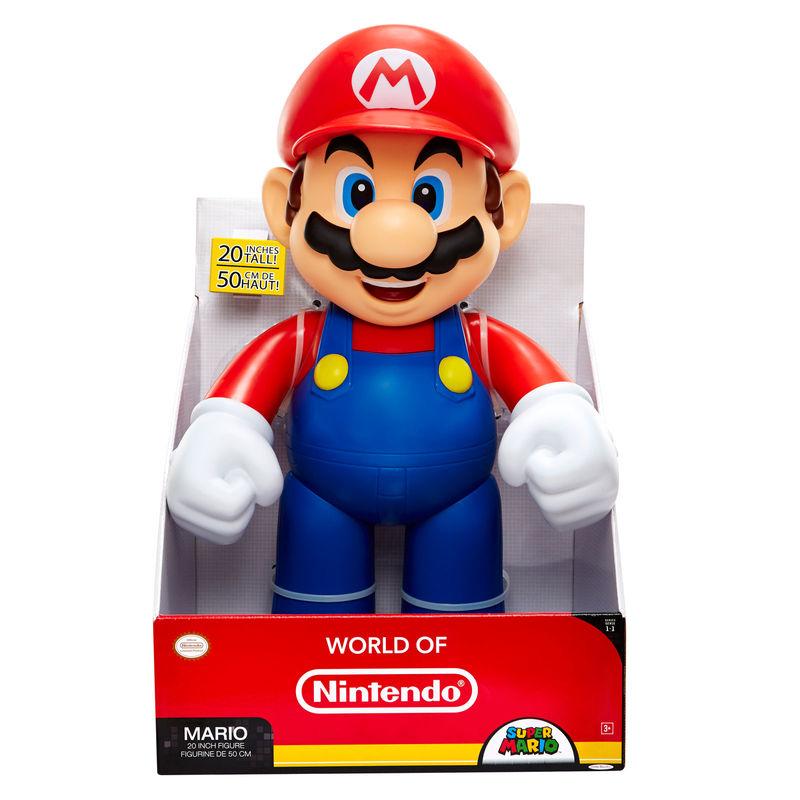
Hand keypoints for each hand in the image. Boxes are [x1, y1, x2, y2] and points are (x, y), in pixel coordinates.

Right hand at [166, 398, 283, 543]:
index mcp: (186, 484)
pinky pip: (226, 536)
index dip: (248, 490)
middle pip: (232, 528)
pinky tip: (227, 495)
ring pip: (230, 536)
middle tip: (237, 478)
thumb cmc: (234, 439)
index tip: (238, 470)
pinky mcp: (192, 524)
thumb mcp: (259, 450)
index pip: (232, 510)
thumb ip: (272, 479)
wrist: (214, 434)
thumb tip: (263, 502)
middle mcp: (177, 505)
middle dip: (246, 503)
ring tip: (230, 485)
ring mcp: (182, 517)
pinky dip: (236, 518)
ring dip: (242, 512)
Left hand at [497, 382, 617, 530]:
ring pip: (554, 516)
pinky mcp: (598, 512)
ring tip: (553, 471)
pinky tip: (558, 484)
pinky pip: (561, 523)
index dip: (533, 465)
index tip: (544, 450)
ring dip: (542, 494)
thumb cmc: (550, 423)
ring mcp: (606, 499)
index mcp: (596, 455)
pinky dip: (549, 506)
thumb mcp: (526, 426)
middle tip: (546, 462)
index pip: (546, 481)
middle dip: (536, 482)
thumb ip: (510, 450)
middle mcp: (608, 481)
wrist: (575, 424)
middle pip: (550, 504)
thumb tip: (515, 480)